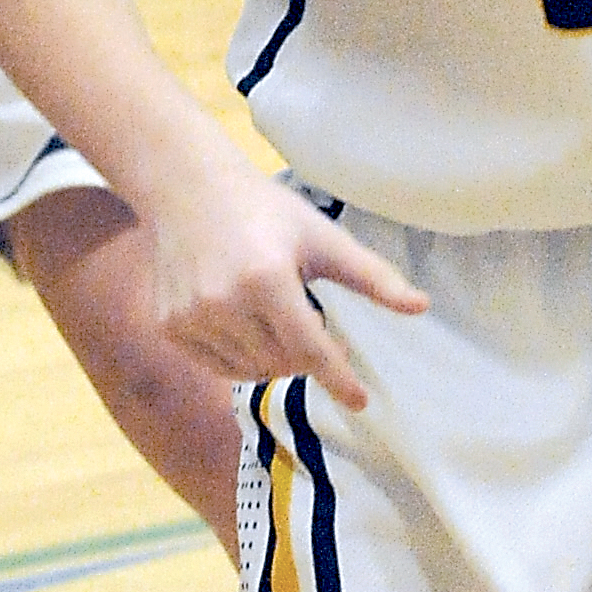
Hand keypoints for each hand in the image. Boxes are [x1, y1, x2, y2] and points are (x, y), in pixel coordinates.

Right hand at [145, 151, 426, 410]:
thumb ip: (371, 276)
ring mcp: (191, 319)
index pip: (311, 348)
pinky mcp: (170, 328)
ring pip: (252, 370)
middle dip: (307, 353)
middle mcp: (224, 304)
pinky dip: (243, 359)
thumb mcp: (322, 236)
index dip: (339, 378)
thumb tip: (421, 307)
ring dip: (276, 357)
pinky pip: (220, 368)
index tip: (361, 401)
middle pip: (283, 362)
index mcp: (266, 279)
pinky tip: (247, 326)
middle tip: (310, 317)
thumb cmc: (265, 211)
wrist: (187, 190)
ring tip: (274, 315)